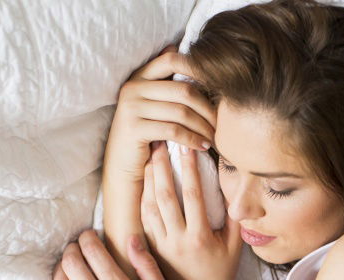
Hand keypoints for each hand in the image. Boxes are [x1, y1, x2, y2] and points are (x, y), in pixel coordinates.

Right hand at [103, 46, 216, 182]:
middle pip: (183, 90)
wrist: (123, 167)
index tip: (217, 87)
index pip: (171, 61)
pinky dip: (192, 139)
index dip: (197, 69)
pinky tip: (203, 147)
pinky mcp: (134, 128)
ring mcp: (131, 107)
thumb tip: (179, 49)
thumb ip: (167, 85)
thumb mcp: (154, 107)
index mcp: (139, 78)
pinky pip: (173, 130)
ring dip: (203, 127)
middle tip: (220, 124)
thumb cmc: (145, 137)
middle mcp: (132, 88)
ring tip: (214, 138)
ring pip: (181, 112)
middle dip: (207, 109)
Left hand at [141, 141, 242, 279]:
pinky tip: (144, 183)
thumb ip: (234, 219)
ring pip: (150, 207)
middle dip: (163, 168)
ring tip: (150, 158)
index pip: (194, 196)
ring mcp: (162, 245)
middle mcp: (178, 240)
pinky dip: (142, 199)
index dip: (191, 170)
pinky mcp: (152, 249)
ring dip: (149, 181)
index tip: (189, 149)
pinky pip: (144, 220)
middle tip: (160, 145)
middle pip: (166, 197)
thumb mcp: (234, 247)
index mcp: (200, 238)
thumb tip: (236, 191)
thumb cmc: (220, 273)